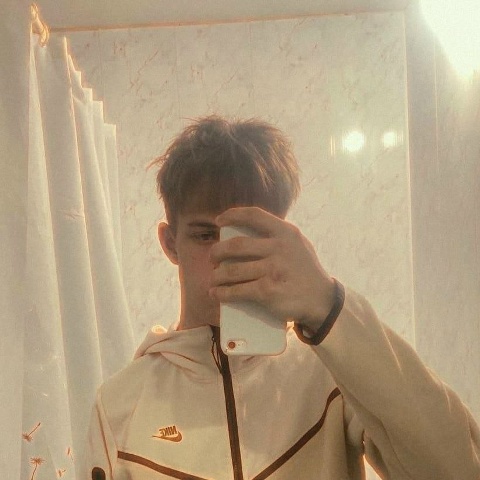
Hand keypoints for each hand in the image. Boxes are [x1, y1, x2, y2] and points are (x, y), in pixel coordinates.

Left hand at [209, 207, 335, 329]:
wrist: (321, 300)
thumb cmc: (305, 270)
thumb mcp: (298, 244)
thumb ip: (277, 235)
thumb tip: (246, 229)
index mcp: (285, 232)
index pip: (253, 215)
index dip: (232, 215)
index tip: (219, 221)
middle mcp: (278, 248)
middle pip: (236, 245)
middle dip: (217, 252)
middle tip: (213, 258)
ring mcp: (272, 270)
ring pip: (232, 271)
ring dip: (216, 276)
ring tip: (213, 279)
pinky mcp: (267, 292)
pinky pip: (236, 291)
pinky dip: (222, 293)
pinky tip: (216, 293)